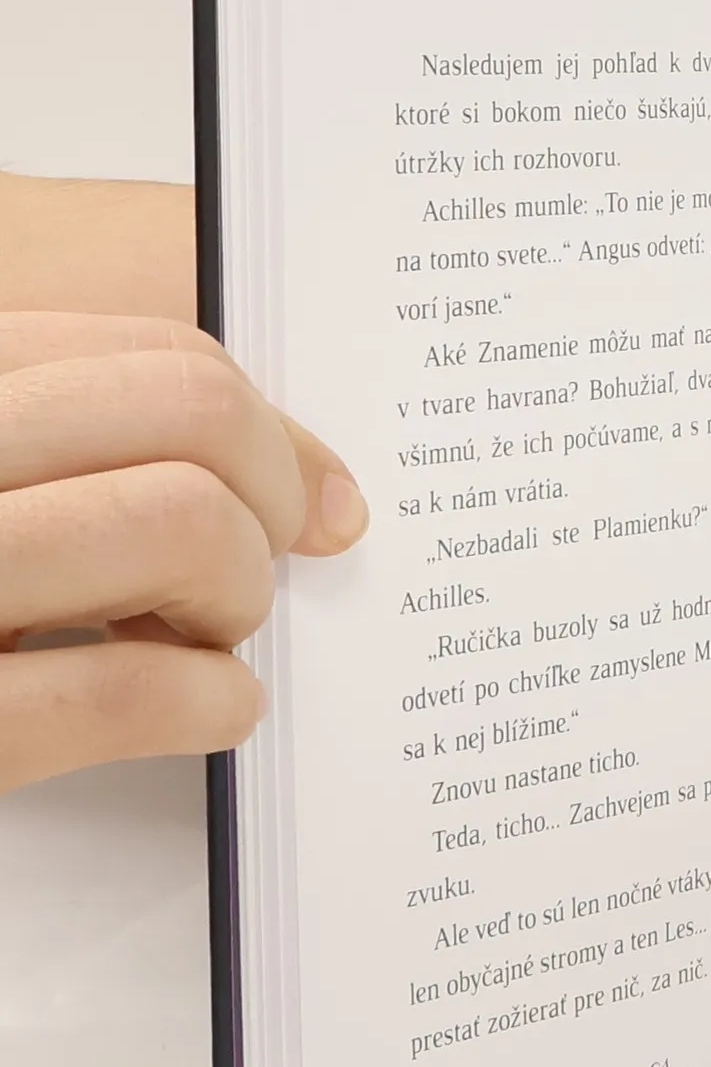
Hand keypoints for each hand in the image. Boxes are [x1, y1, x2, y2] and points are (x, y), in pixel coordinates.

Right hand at [0, 175, 365, 789]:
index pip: (157, 355)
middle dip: (266, 501)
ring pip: (182, 521)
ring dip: (236, 595)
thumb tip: (323, 493)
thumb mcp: (9, 483)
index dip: (269, 431)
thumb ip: (109, 456)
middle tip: (248, 573)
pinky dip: (213, 703)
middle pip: (191, 413)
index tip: (304, 499)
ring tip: (202, 639)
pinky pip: (130, 687)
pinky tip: (208, 711)